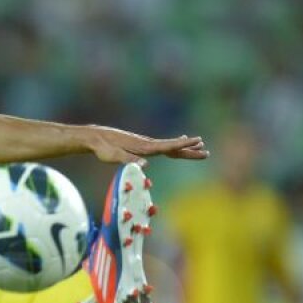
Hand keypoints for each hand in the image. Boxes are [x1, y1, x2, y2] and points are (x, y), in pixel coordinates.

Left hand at [84, 126, 208, 165]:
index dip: (183, 145)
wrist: (95, 138)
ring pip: (169, 146)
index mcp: (144, 147)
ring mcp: (145, 144)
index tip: (197, 141)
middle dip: (190, 150)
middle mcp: (147, 144)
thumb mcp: (113, 156)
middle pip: (173, 147)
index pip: (168, 146)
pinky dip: (171, 146)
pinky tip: (174, 146)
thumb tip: (144, 165)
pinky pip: (160, 147)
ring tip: (200, 146)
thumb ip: (129, 160)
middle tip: (207, 152)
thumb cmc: (103, 148)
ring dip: (184, 147)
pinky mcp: (140, 145)